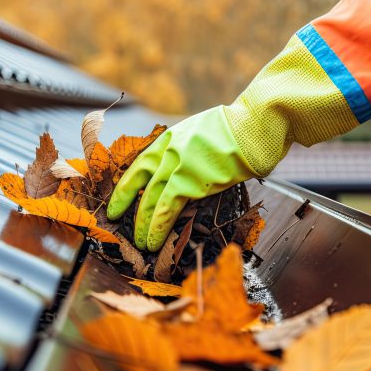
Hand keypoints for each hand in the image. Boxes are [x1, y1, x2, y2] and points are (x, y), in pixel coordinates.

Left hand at [106, 106, 256, 251]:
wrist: (254, 126)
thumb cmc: (239, 131)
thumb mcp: (202, 132)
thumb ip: (188, 150)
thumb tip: (186, 170)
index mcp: (170, 138)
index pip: (139, 165)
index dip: (125, 187)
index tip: (117, 203)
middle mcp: (168, 150)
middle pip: (140, 184)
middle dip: (129, 208)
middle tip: (122, 226)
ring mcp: (177, 164)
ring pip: (151, 199)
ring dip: (144, 224)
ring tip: (142, 243)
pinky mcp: (189, 180)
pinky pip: (167, 208)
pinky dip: (158, 226)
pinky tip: (154, 241)